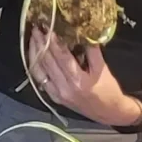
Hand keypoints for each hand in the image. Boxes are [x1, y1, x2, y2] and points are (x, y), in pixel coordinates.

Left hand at [26, 28, 141, 125]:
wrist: (109, 113)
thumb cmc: (108, 89)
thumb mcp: (103, 69)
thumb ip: (93, 51)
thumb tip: (83, 32)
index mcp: (78, 81)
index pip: (62, 57)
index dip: (53, 42)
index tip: (48, 28)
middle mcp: (64, 88)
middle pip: (48, 62)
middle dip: (41, 43)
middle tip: (37, 28)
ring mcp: (57, 94)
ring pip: (39, 70)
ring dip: (34, 53)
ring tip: (33, 38)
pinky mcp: (53, 97)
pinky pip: (40, 79)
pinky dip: (35, 66)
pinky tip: (34, 55)